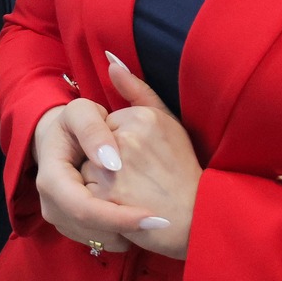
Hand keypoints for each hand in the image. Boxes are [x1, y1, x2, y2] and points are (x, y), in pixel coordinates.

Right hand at [31, 94, 169, 255]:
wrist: (62, 140)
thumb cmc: (74, 124)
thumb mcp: (81, 113)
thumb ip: (93, 129)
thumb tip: (110, 162)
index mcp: (51, 178)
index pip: (82, 208)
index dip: (115, 217)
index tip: (150, 215)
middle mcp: (51, 204)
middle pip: (91, 230)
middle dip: (126, 229)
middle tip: (160, 223)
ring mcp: (60, 218)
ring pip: (97, 240)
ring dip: (126, 235)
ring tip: (152, 220)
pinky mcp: (72, 227)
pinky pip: (100, 241)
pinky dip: (122, 235)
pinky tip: (137, 220)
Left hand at [79, 53, 203, 260]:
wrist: (196, 219)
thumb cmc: (182, 170)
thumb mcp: (169, 122)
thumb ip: (137, 90)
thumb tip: (111, 61)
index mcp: (142, 118)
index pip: (107, 124)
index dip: (121, 145)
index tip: (144, 159)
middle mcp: (126, 139)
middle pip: (95, 144)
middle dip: (108, 160)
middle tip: (140, 177)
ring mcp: (114, 169)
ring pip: (87, 168)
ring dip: (100, 181)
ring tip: (132, 192)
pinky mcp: (104, 198)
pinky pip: (85, 193)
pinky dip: (98, 202)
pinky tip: (124, 205)